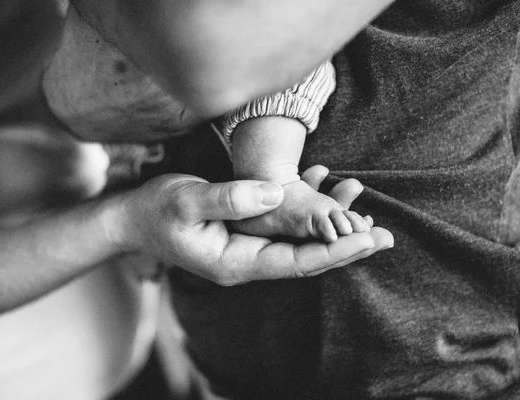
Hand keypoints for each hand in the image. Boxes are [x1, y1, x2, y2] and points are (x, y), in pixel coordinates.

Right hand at [117, 172, 392, 285]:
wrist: (134, 219)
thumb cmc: (155, 211)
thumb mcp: (186, 201)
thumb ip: (229, 198)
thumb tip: (277, 193)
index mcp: (236, 262)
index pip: (297, 263)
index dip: (335, 251)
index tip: (368, 239)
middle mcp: (249, 261)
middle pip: (307, 256)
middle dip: (346, 244)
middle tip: (385, 234)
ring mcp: (249, 248)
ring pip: (300, 239)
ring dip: (330, 222)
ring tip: (361, 201)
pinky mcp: (247, 232)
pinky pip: (285, 224)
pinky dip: (306, 207)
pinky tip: (323, 183)